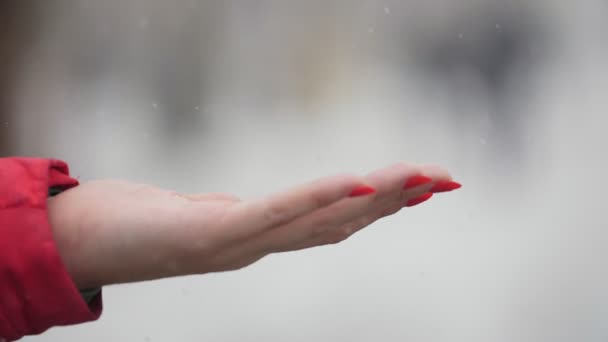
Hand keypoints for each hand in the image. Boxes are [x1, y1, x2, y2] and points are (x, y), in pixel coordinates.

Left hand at [47, 163, 460, 288]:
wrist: (84, 242)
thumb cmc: (140, 226)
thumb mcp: (201, 215)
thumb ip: (235, 216)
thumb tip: (257, 210)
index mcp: (262, 238)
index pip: (335, 221)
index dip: (386, 207)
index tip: (427, 187)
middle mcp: (258, 247)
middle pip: (341, 223)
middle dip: (398, 200)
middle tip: (447, 178)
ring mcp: (236, 245)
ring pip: (319, 221)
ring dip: (375, 198)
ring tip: (420, 177)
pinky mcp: (207, 234)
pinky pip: (272, 215)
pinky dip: (317, 199)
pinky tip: (355, 182)